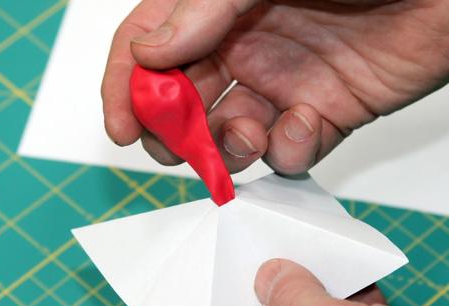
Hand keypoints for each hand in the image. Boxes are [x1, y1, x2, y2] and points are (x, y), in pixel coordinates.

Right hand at [102, 0, 448, 174]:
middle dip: (176, 132)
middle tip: (177, 147)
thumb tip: (148, 54)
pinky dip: (290, 149)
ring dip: (229, 147)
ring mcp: (288, 83)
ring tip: (244, 136)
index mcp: (221, 8)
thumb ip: (204, 11)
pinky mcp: (330, 112)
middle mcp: (249, 47)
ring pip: (235, 136)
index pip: (152, 48)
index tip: (119, 127)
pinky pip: (295, 149)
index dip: (127, 88)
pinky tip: (304, 125)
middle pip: (187, 102)